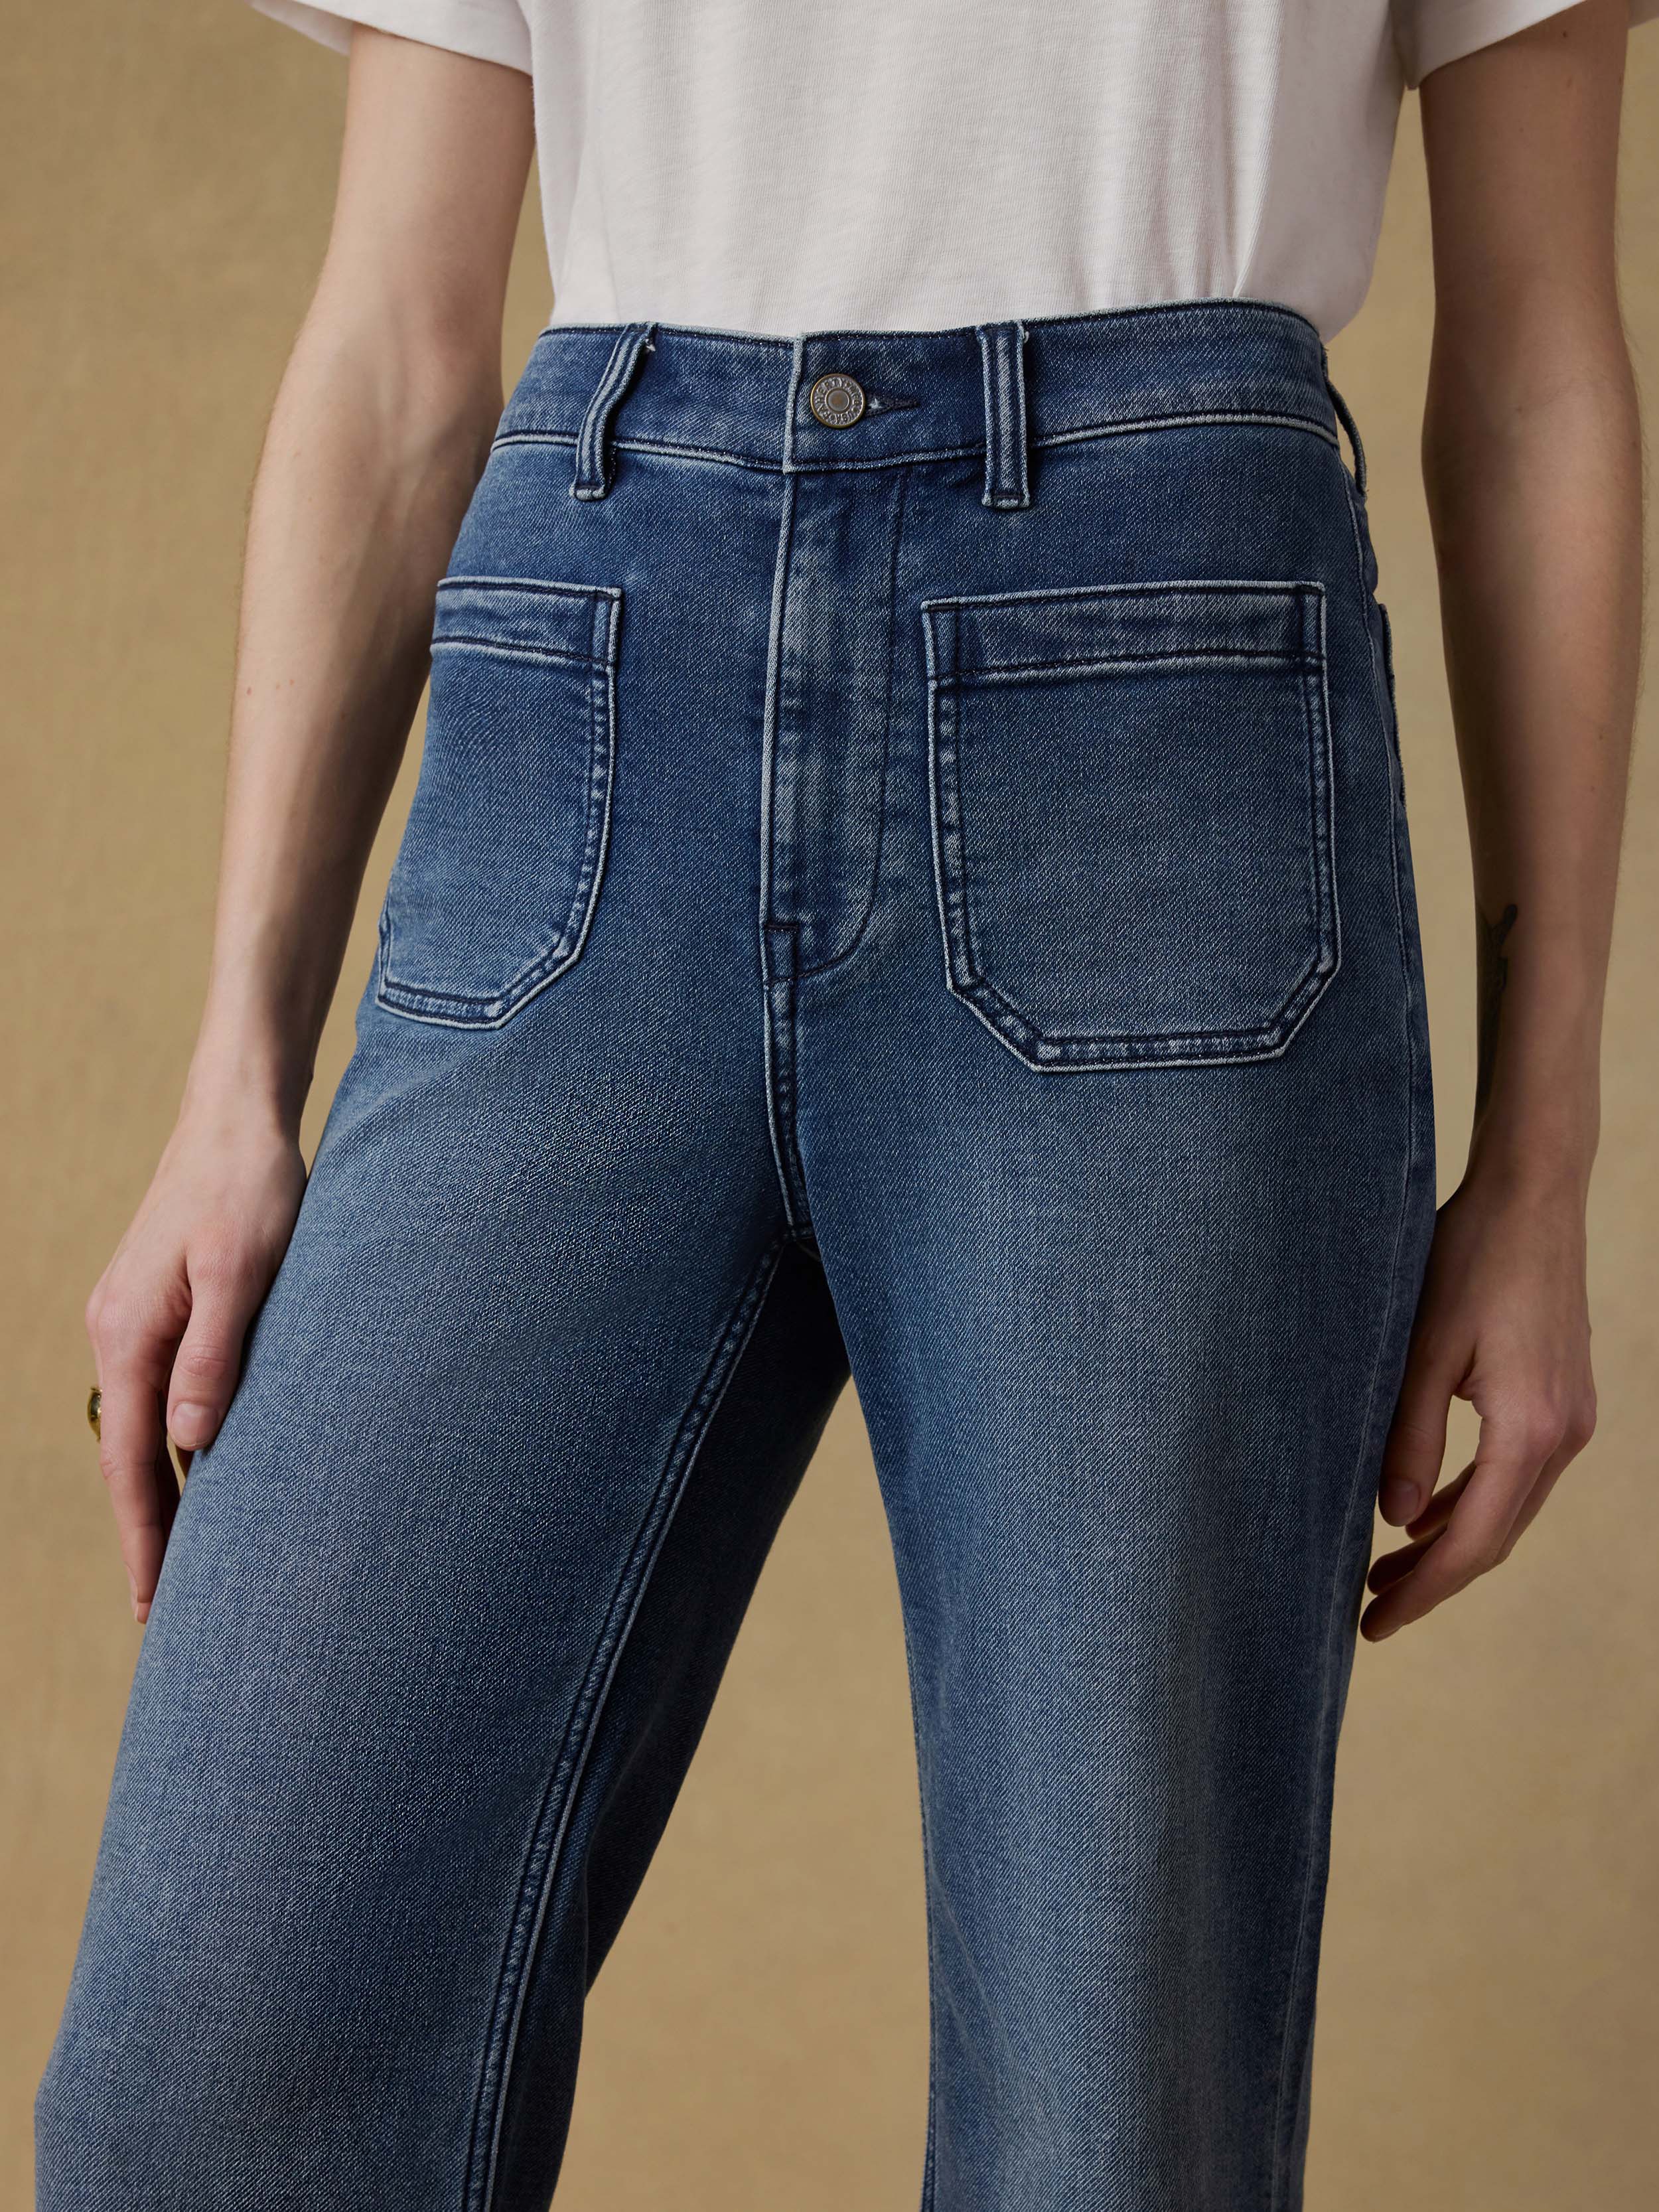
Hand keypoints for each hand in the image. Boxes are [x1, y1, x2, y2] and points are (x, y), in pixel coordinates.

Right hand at [84, 1102, 305, 1621]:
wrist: (238, 1119)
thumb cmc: (250, 1188)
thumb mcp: (241, 1270)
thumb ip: (215, 1354)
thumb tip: (191, 1444)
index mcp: (130, 1333)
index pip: (131, 1463)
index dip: (146, 1539)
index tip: (156, 1607)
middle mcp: (118, 1333)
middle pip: (128, 1458)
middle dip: (147, 1535)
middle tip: (166, 1615)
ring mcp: (133, 1319)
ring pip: (142, 1429)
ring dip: (159, 1494)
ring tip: (188, 1563)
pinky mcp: (160, 1306)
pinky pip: (157, 1395)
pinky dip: (170, 1446)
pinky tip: (197, 1471)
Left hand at [1364, 1166, 1596, 1639]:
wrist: (1532, 1196)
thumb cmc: (1469, 1258)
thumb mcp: (1423, 1349)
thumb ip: (1410, 1438)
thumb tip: (1394, 1521)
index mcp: (1529, 1429)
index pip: (1473, 1540)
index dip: (1424, 1589)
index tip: (1374, 1624)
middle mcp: (1563, 1434)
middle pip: (1496, 1536)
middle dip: (1433, 1580)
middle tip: (1371, 1614)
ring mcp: (1570, 1418)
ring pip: (1507, 1508)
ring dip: (1450, 1542)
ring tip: (1386, 1573)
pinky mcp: (1560, 1398)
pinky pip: (1515, 1474)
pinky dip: (1471, 1501)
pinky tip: (1426, 1515)